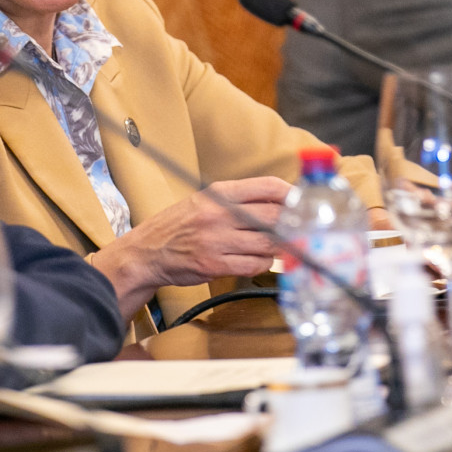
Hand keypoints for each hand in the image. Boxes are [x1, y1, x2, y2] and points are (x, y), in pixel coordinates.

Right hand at [88, 177, 289, 318]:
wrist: (147, 252)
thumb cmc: (179, 226)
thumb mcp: (205, 201)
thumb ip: (239, 201)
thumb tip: (280, 205)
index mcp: (219, 192)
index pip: (268, 187)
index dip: (292, 195)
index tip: (303, 203)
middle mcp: (218, 214)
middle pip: (273, 217)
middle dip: (291, 226)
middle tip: (301, 231)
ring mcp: (216, 240)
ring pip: (267, 244)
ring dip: (279, 249)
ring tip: (282, 248)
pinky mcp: (214, 264)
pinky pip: (253, 265)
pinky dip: (263, 265)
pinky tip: (260, 262)